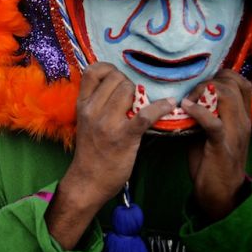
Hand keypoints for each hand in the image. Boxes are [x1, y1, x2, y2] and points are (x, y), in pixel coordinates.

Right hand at [45, 63, 175, 248]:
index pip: (92, 71)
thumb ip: (96, 104)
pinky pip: (146, 114)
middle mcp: (93, 110)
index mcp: (82, 105)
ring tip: (145, 104)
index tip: (117, 78)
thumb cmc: (90, 152)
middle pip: (117, 78)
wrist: (88, 181)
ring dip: (142, 94)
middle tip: (135, 97)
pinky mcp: (125, 137)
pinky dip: (161, 107)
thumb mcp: (85, 122)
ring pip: (129, 89)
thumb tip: (116, 86)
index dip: (108, 69)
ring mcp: (108, 123)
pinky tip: (169, 105)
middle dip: (129, 83)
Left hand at [182, 69, 251, 221]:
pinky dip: (198, 111)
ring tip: (185, 101)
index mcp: (241, 116)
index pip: (240, 82)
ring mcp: (234, 133)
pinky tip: (185, 108)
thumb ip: (203, 113)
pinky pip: (213, 123)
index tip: (199, 83)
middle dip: (207, 80)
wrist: (221, 193)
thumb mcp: (209, 131)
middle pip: (232, 82)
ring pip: (226, 96)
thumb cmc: (210, 160)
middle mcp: (242, 121)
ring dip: (201, 92)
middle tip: (188, 93)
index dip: (220, 74)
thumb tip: (181, 95)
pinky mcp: (222, 146)